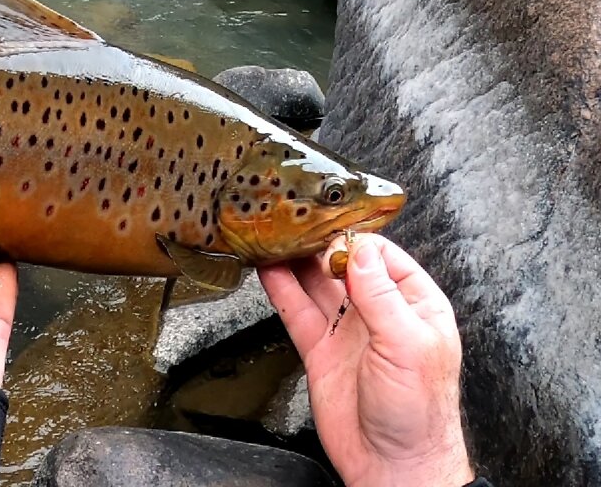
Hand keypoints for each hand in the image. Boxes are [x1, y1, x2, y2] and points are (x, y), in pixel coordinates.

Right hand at [258, 235, 472, 486]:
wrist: (392, 464)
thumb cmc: (420, 413)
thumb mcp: (407, 345)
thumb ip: (381, 296)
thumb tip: (360, 251)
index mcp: (414, 305)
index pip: (382, 256)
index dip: (354, 240)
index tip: (330, 229)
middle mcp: (379, 313)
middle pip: (344, 265)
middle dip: (320, 244)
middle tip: (294, 226)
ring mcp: (347, 330)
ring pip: (316, 285)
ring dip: (296, 262)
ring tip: (274, 237)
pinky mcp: (321, 350)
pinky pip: (297, 312)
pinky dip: (281, 289)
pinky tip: (268, 270)